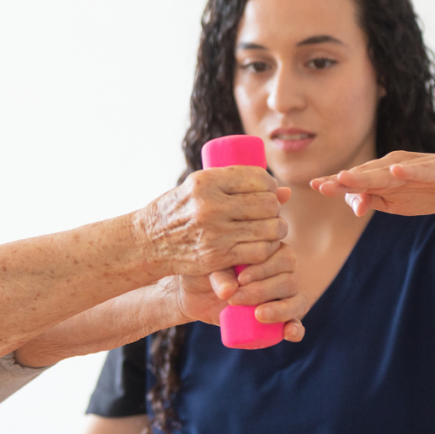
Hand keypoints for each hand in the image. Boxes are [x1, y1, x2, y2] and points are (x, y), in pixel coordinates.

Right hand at [136, 167, 289, 277]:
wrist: (149, 241)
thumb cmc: (177, 210)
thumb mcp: (198, 188)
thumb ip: (236, 186)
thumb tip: (286, 192)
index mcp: (206, 181)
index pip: (257, 178)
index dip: (271, 184)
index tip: (270, 191)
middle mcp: (211, 205)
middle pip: (267, 204)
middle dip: (275, 208)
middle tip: (270, 213)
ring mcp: (215, 232)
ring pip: (268, 229)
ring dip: (276, 229)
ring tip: (271, 228)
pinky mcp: (217, 256)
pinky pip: (259, 251)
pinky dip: (267, 248)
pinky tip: (262, 244)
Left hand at [170, 243, 308, 342]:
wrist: (193, 293)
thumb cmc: (203, 271)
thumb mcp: (208, 268)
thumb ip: (219, 275)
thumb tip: (229, 291)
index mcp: (270, 251)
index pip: (284, 256)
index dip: (264, 269)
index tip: (240, 278)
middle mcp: (282, 272)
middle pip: (289, 280)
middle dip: (263, 291)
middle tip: (235, 299)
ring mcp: (283, 296)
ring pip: (297, 300)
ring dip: (280, 309)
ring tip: (258, 315)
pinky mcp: (279, 318)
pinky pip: (296, 323)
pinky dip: (296, 328)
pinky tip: (289, 332)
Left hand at [310, 151, 434, 217]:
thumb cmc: (426, 191)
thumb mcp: (396, 203)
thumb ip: (373, 202)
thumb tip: (354, 206)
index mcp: (381, 175)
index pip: (354, 179)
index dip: (334, 183)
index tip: (312, 186)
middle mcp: (393, 166)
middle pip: (364, 174)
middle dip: (343, 180)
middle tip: (321, 186)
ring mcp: (413, 166)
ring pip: (386, 172)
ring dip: (366, 175)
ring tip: (346, 177)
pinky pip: (420, 170)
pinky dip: (408, 171)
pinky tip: (395, 171)